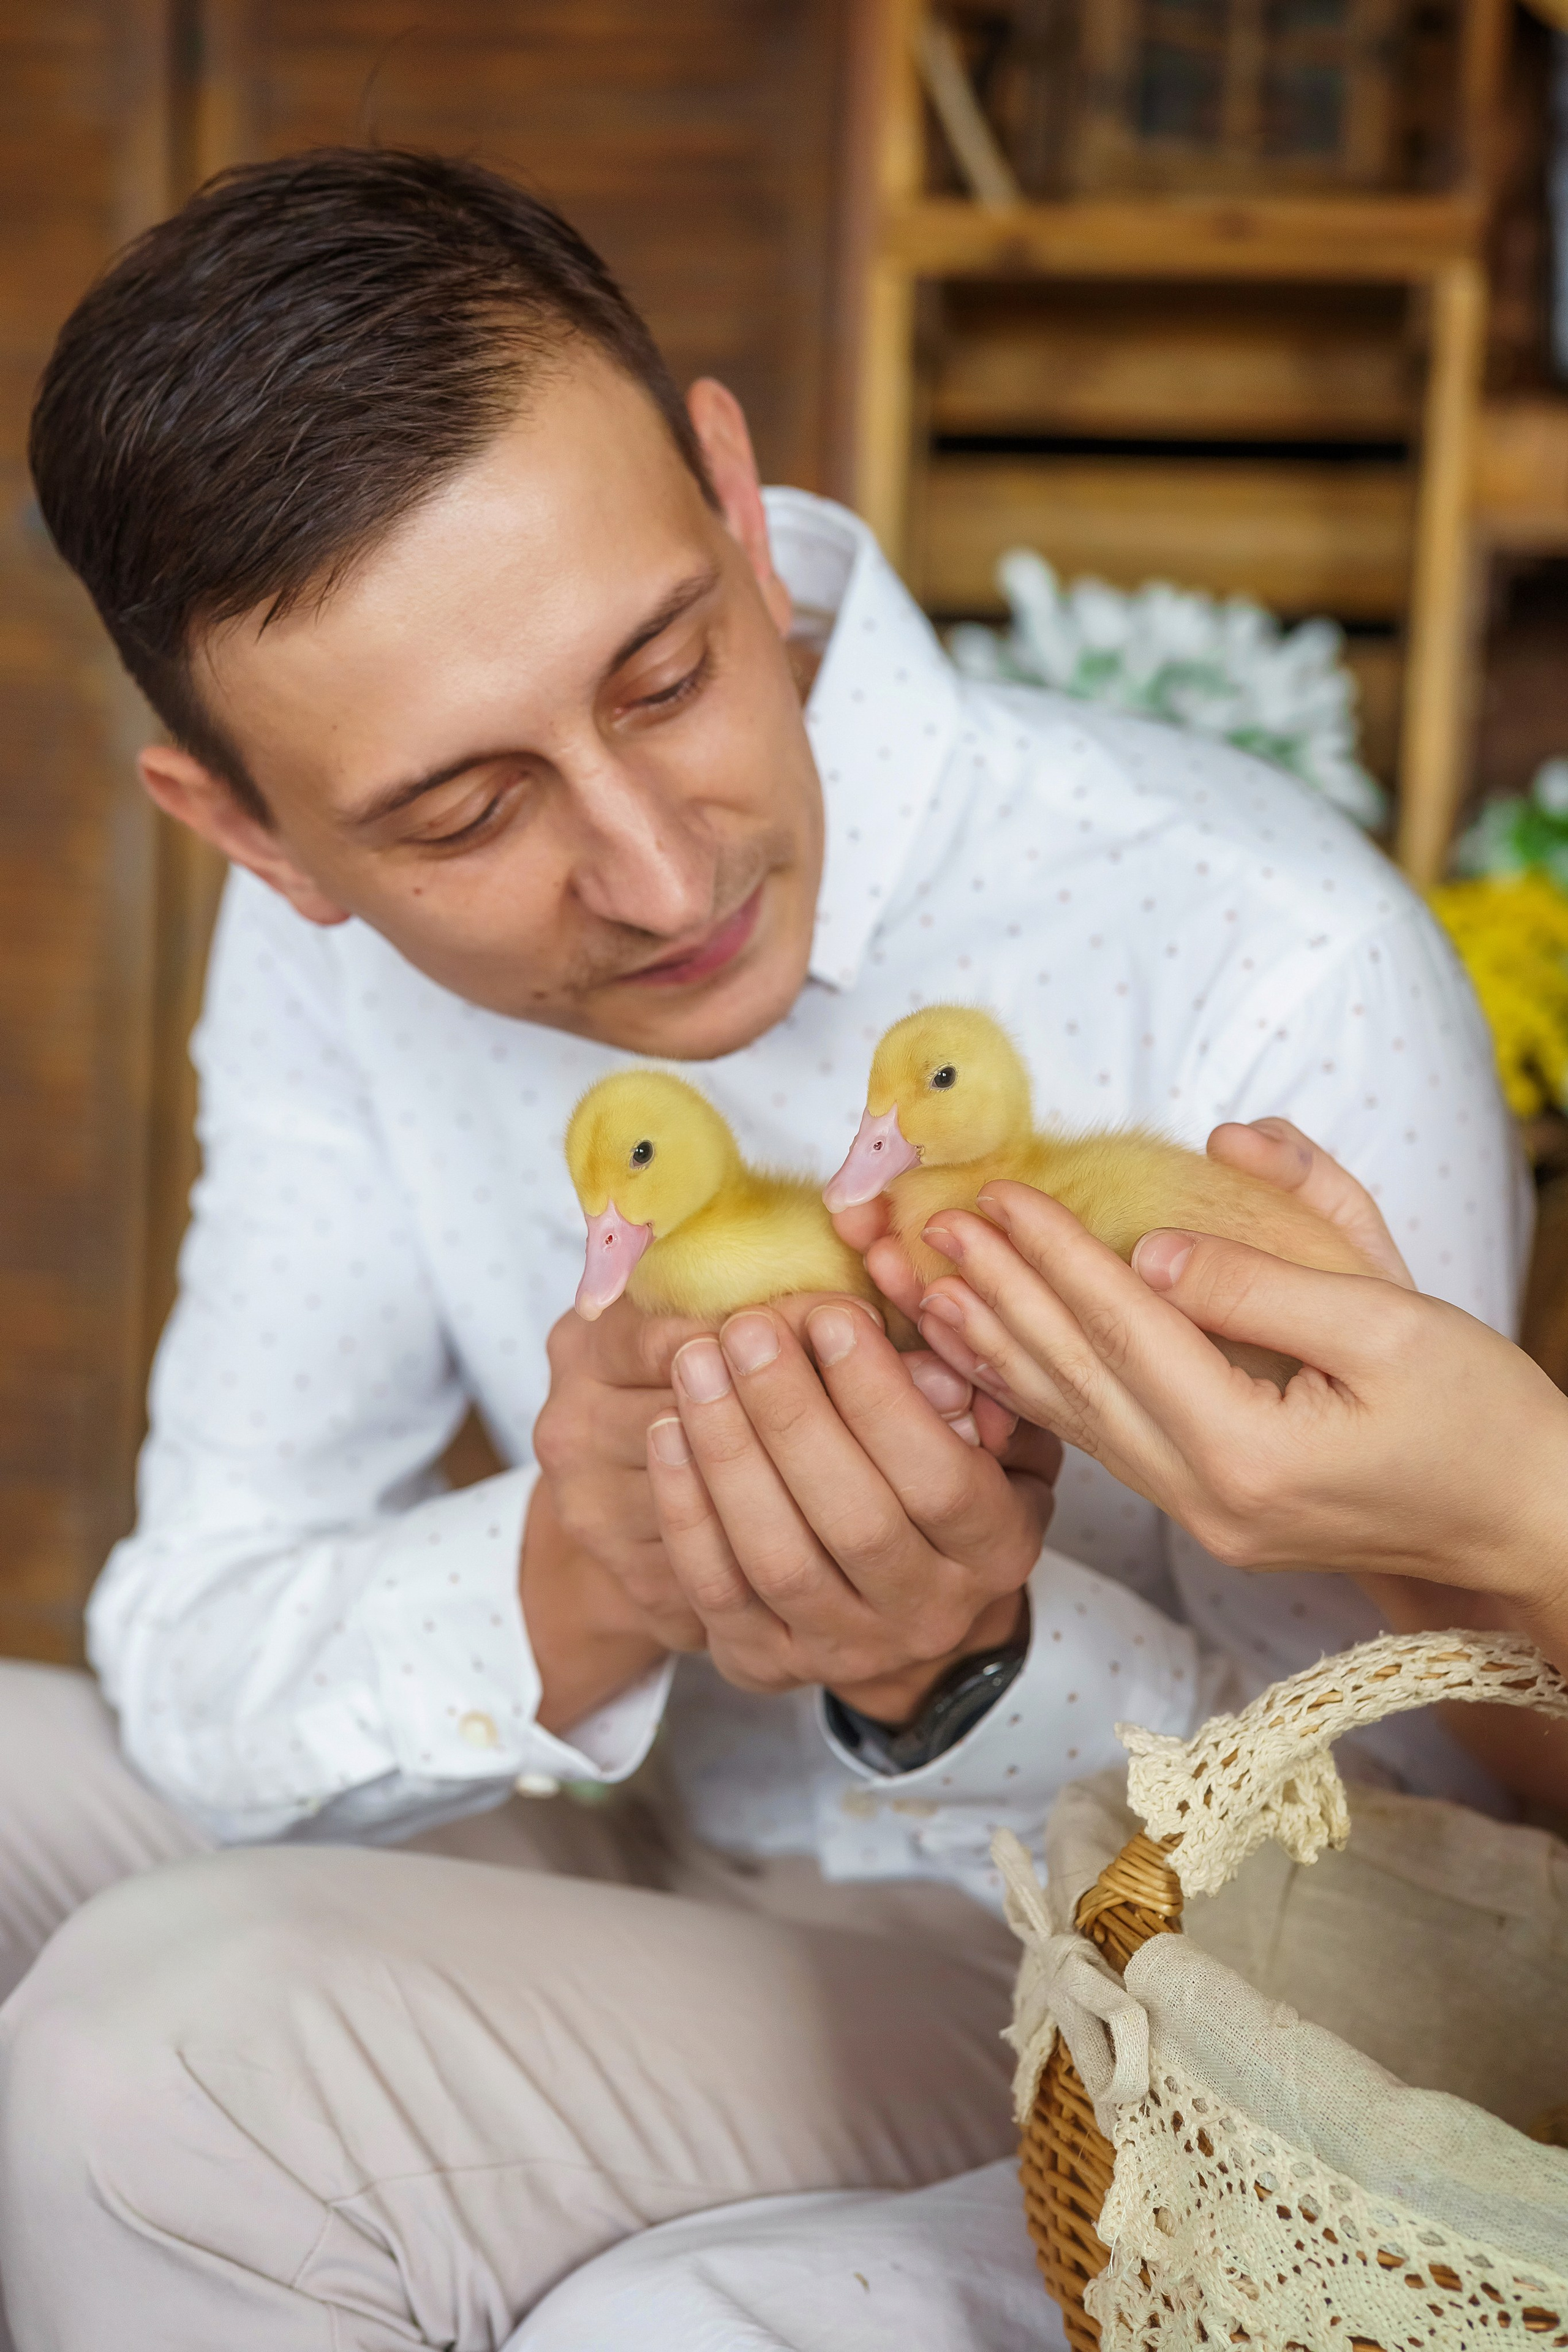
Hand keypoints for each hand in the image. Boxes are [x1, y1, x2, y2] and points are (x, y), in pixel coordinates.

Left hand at [525, 1294, 1013, 1730]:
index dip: (882, 1398)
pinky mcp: (765, 1663)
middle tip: (747, 1329)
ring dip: (729, 1453)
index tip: (831, 1316)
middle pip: (855, 1522)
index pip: (941, 1481)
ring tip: (697, 1365)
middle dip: (792, 1416)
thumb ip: (966, 1381)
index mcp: (996, 1549)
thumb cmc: (946, 1482)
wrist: (904, 1607)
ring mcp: (843, 1647)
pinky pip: (717, 1589)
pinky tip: (667, 1432)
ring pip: (779, 1560)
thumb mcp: (990, 1428)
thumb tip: (925, 1322)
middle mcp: (927, 1613)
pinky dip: (686, 1509)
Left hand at [909, 1127, 1567, 1637]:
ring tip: (931, 1285)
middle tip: (932, 1225)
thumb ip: (1266, 1279)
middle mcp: (1208, 1499)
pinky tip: (995, 1356)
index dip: (1057, 1255)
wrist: (1527, 1521)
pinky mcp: (1210, 1513)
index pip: (1127, 1331)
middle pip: (1079, 1380)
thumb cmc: (1480, 1415)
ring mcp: (1203, 1517)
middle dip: (1002, 1294)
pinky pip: (1103, 1442)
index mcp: (1250, 1453)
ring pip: (1077, 1419)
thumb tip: (1155, 1245)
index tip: (998, 1192)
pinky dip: (1041, 1392)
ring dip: (1001, 1347)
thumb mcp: (1389, 1323)